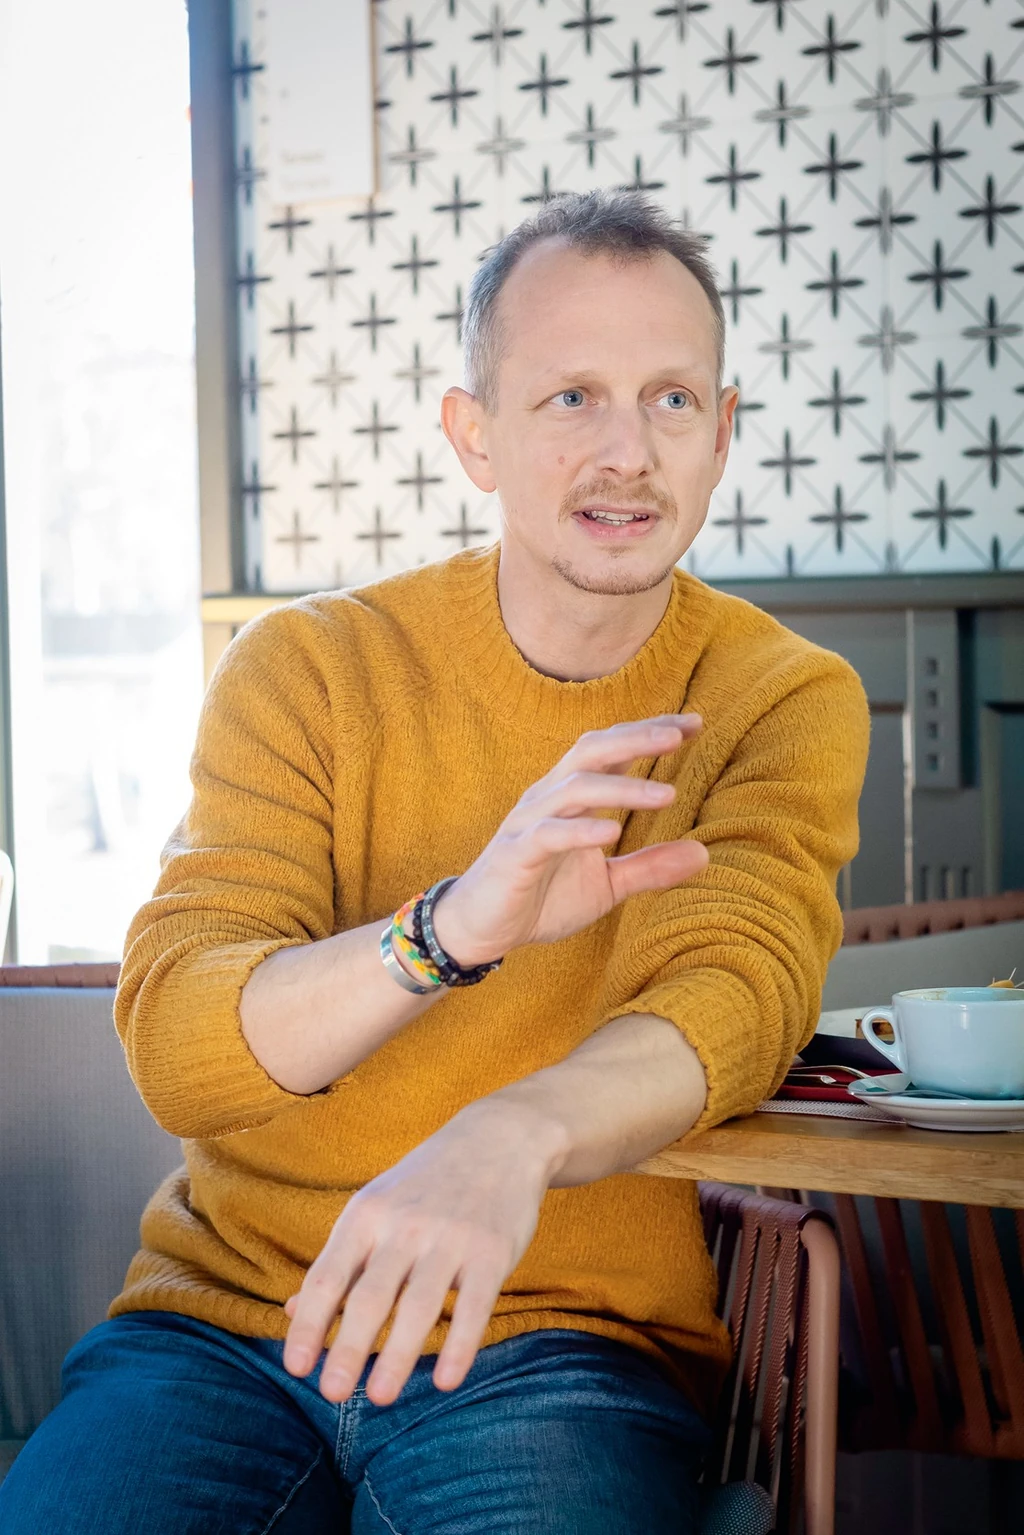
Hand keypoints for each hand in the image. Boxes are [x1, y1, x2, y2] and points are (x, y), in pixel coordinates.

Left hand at [281, 1100, 555, 1404]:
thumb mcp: (374, 1207)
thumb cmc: (424, 1184)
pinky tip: (446, 1381)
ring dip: (398, 1355)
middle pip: (369, 1296)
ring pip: (418, 1305)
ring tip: (379, 1397)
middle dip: (348, 1347)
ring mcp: (450, 1238)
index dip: (308, 1324)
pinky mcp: (492, 1251)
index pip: (327, 1277)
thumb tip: (291, 1313)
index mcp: (365, 1215)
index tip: (295, 1367)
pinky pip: (474, 1306)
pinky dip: (460, 1345)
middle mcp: (403, 1225)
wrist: (498, 1138)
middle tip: (331, 1395)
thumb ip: (340, 1261)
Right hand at [433, 714, 707, 965]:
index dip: (649, 732)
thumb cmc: (542, 896)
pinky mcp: (514, 855)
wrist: (482, 928)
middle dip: (636, 739)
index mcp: (571, 797)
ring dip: (623, 787)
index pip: (611, 751)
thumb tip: (705, 854)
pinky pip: (547, 835)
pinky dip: (580, 830)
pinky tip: (612, 831)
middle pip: (592, 752)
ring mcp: (529, 823)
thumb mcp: (607, 884)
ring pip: (575, 788)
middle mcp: (549, 798)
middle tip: (679, 735)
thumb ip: (650, 866)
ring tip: (667, 794)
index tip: (694, 725)